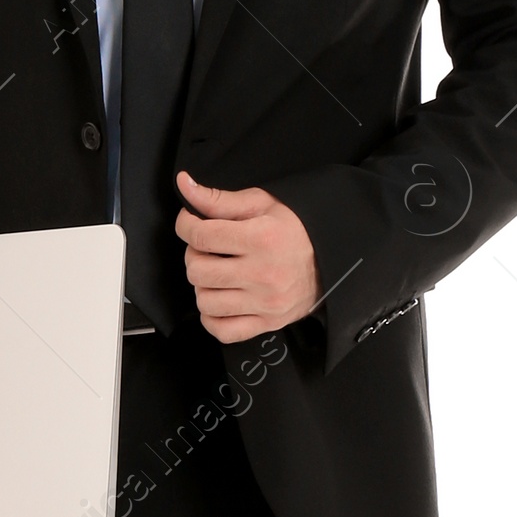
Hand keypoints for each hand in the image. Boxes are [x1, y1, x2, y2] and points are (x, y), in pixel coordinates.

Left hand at [173, 169, 321, 341]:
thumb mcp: (261, 204)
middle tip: (207, 249)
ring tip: (217, 273)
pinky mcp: (267, 323)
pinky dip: (213, 318)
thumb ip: (218, 199)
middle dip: (194, 256)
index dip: (186, 225)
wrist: (331, 260)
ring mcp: (265, 303)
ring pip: (205, 303)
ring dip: (203, 287)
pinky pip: (223, 331)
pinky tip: (221, 299)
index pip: (200, 236)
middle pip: (198, 271)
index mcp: (261, 238)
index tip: (190, 223)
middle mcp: (262, 274)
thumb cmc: (296, 229)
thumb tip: (184, 185)